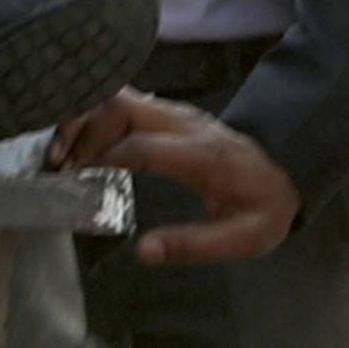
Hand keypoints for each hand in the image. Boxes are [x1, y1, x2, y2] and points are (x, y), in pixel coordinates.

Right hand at [54, 86, 303, 262]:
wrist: (288, 172)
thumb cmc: (262, 207)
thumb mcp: (242, 239)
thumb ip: (193, 245)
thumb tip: (143, 252)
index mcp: (201, 155)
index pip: (138, 146)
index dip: (100, 159)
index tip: (73, 180)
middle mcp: (184, 124)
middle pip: (120, 105)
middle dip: (80, 129)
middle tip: (60, 164)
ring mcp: (175, 113)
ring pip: (117, 95)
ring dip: (83, 118)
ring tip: (63, 153)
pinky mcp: (167, 112)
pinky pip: (123, 101)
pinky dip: (94, 114)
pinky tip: (80, 142)